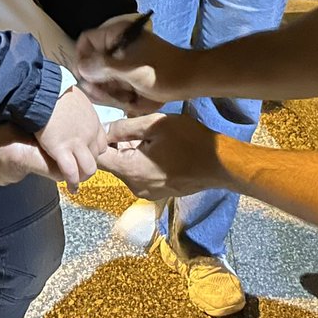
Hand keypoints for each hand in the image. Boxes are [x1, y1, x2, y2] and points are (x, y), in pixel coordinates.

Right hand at [33, 86, 106, 191]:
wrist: (44, 91)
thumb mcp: (76, 98)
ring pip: (88, 168)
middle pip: (96, 157)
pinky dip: (71, 181)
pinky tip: (70, 187)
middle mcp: (89, 134)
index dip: (94, 151)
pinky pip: (70, 171)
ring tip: (77, 181)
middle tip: (79, 170)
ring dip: (83, 176)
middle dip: (88, 165)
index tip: (86, 154)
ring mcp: (76, 143)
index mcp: (93, 121)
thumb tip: (74, 108)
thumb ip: (79, 109)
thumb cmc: (55, 91)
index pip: (102, 144)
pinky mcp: (61, 149)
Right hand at [75, 14, 186, 112]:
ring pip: (101, 80)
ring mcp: (122, 63)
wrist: (189, 80)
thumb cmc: (161, 71)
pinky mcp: (128, 76)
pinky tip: (132, 100)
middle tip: (109, 95)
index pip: (85, 41)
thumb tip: (80, 68)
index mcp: (115, 35)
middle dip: (98, 83)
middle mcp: (115, 47)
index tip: (88, 78)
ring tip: (126, 97)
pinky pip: (114, 87)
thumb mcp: (129, 69)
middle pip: (90, 64)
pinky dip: (120, 96)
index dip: (82, 59)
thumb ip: (103, 67)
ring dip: (110, 93)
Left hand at [99, 114, 223, 199]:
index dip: (97, 142)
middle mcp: (134, 186)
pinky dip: (141, 162)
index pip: (98, 159)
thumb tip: (105, 130)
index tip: (107, 128)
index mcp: (130, 170)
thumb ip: (124, 127)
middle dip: (117, 146)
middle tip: (135, 129)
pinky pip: (138, 175)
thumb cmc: (189, 140)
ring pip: (125, 169)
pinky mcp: (156, 193)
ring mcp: (146, 192)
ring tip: (149, 138)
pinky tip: (158, 150)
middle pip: (112, 164)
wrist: (219, 164)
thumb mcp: (155, 124)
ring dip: (130, 153)